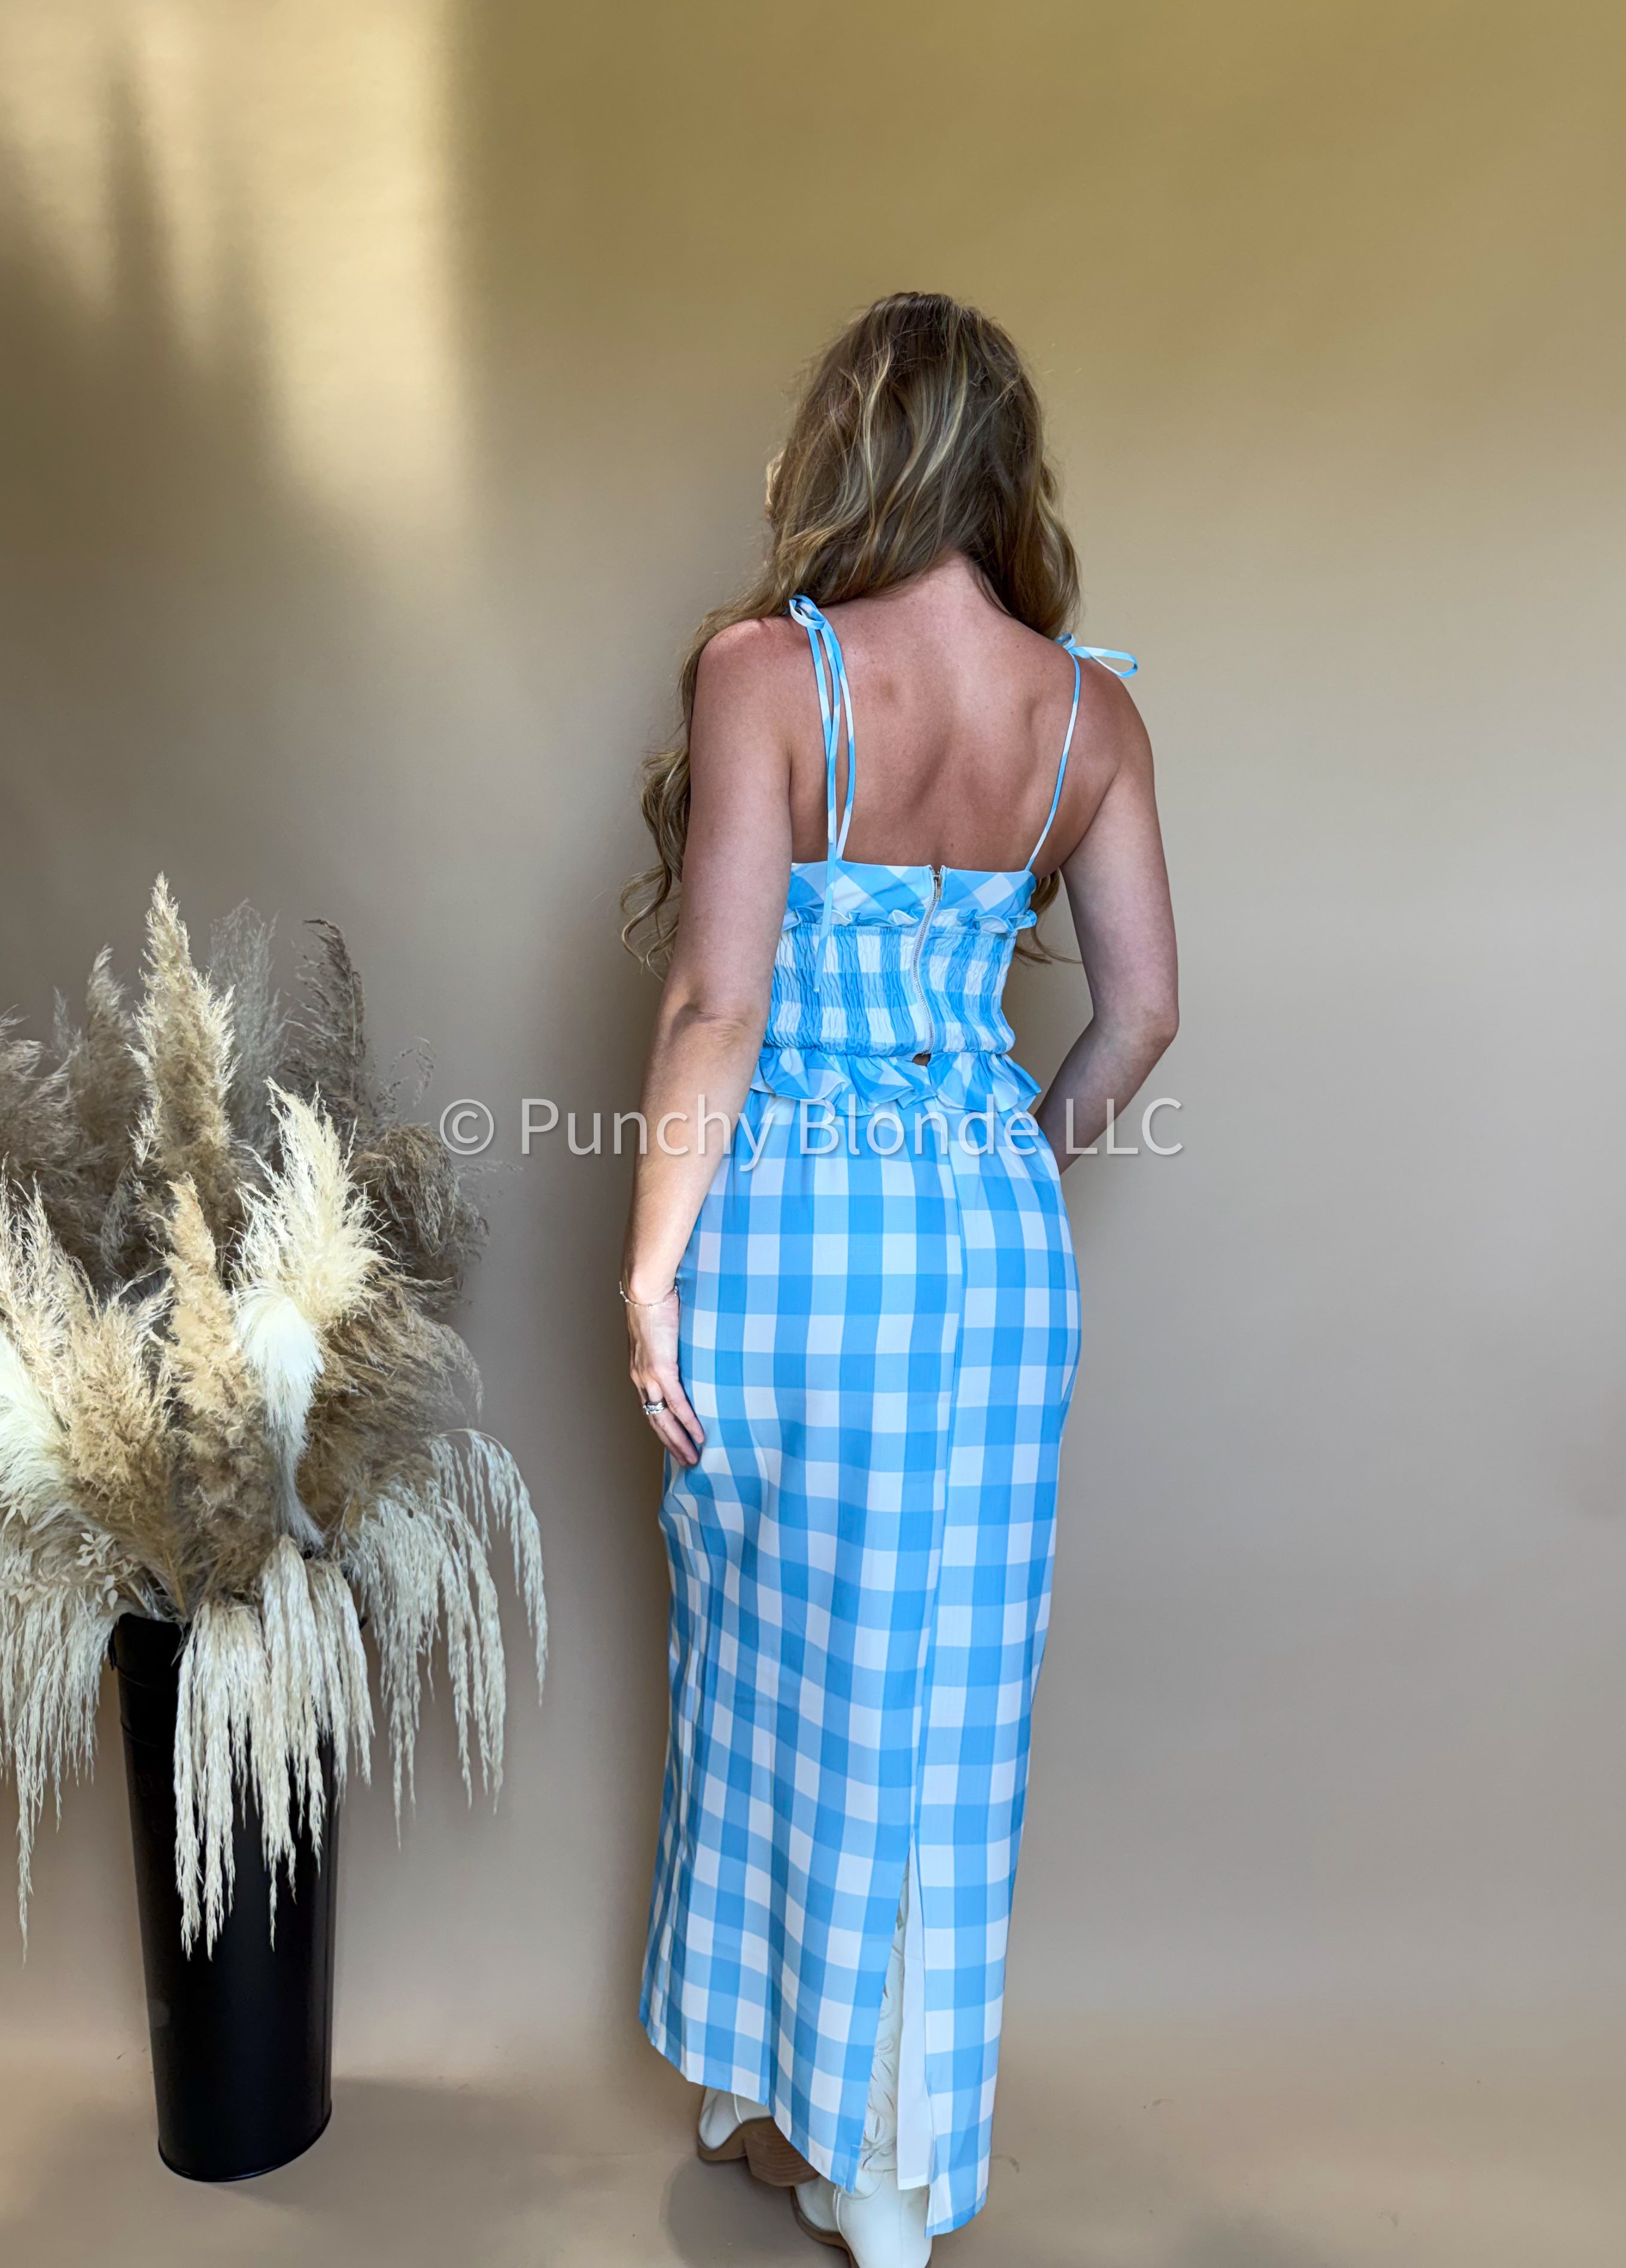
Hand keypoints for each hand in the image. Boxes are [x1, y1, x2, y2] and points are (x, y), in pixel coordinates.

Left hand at [624, 1288, 703, 1467]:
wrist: (644, 1288)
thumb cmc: (654, 1302)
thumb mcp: (660, 1330)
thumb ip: (670, 1345)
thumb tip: (687, 1348)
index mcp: (639, 1370)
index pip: (650, 1407)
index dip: (661, 1428)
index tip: (674, 1443)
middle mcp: (640, 1378)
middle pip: (655, 1421)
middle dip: (671, 1444)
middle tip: (687, 1462)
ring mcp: (650, 1376)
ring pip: (663, 1418)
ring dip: (679, 1441)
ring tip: (694, 1458)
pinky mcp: (662, 1369)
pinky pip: (677, 1403)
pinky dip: (688, 1422)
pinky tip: (700, 1435)